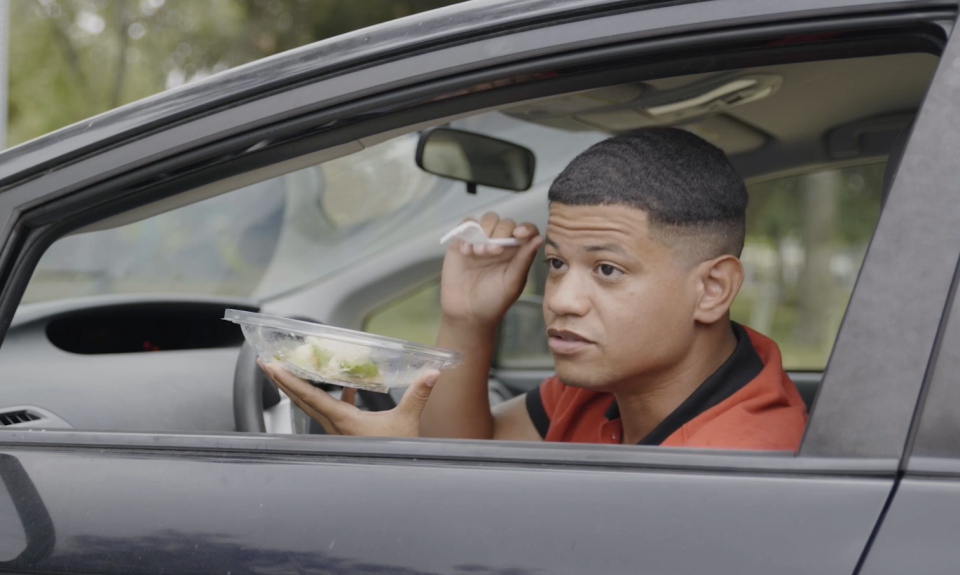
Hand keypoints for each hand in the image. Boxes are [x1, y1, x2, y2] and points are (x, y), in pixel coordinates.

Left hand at [258, 359, 438, 436]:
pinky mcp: (347, 432)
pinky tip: (345, 388)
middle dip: (282, 381)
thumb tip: (432, 373)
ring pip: (311, 405)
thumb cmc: (398, 453)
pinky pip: (331, 410)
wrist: (396, 478)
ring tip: (289, 371)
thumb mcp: (407, 421)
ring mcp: (338, 430)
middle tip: (265, 362)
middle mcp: (335, 426)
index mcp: (344, 421)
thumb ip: (418, 394)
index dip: (290, 380)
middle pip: (301, 400)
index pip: (310, 396)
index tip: (272, 367)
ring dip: (299, 387)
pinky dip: (332, 396)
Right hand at [441, 212, 542, 327]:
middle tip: (493, 251)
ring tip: (478, 252)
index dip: (525, 228)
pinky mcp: (462, 242)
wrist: (466, 312)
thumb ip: (524, 260)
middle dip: (500, 232)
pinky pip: (466, 225)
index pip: (526, 231)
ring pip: (486, 220)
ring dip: (484, 231)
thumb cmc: (493, 301)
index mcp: (517, 253)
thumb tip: (539, 238)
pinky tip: (466, 251)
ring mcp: (481, 241)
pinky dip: (467, 233)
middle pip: (505, 223)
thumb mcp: (512, 282)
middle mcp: (501, 244)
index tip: (519, 235)